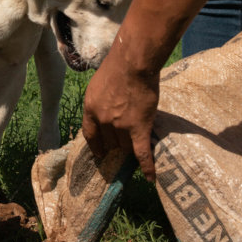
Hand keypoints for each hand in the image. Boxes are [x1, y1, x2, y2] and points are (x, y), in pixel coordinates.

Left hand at [82, 48, 159, 180]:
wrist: (133, 63)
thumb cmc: (117, 67)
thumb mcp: (99, 84)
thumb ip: (101, 99)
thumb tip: (106, 107)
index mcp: (90, 108)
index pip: (90, 134)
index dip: (96, 145)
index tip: (100, 153)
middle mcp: (103, 120)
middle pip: (110, 141)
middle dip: (116, 144)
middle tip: (124, 147)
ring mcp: (120, 126)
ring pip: (125, 146)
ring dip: (130, 148)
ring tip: (136, 151)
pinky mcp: (139, 128)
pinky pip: (142, 153)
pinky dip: (147, 166)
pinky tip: (150, 177)